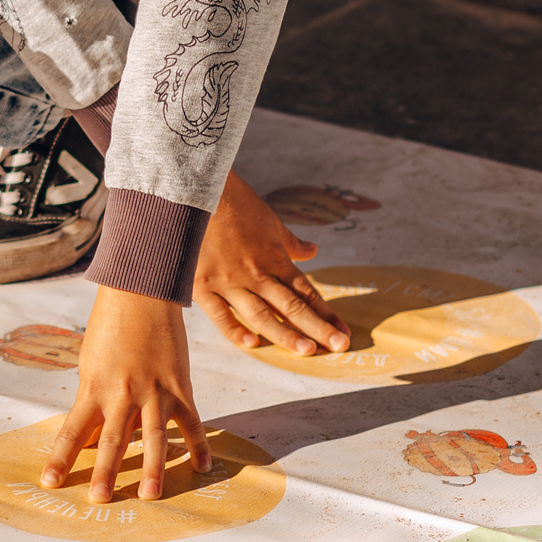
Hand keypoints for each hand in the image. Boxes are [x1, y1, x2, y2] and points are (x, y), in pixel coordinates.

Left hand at [41, 286, 217, 505]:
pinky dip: (198, 445)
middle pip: (112, 440)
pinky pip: (191, 422)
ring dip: (152, 468)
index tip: (50, 482)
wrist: (141, 292)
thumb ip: (93, 402)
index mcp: (94, 388)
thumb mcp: (91, 364)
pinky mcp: (180, 386)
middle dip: (105, 472)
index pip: (73, 431)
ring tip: (150, 495)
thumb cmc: (109, 326)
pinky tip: (200, 467)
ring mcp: (154, 391)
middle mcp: (123, 393)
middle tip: (100, 499)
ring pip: (153, 436)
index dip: (61, 458)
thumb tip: (93, 438)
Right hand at [194, 173, 350, 356]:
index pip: (306, 292)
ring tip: (307, 351)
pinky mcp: (202, 284)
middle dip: (317, 328)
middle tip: (340, 346)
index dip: (326, 313)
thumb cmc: (236, 203)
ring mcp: (229, 281)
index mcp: (274, 258)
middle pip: (291, 307)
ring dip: (286, 335)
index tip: (343, 332)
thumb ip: (292, 242)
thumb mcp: (271, 220)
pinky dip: (235, 330)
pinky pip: (220, 314)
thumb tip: (314, 251)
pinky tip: (252, 343)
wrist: (198, 189)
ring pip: (262, 315)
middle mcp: (256, 273)